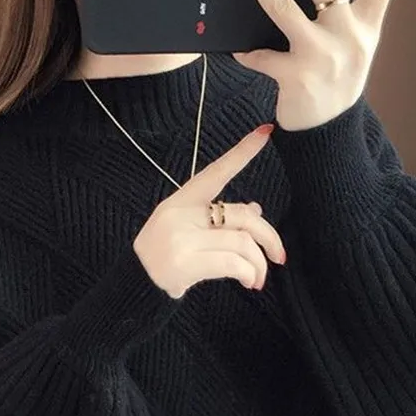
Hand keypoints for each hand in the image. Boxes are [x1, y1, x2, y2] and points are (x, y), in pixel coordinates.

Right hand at [134, 125, 286, 299]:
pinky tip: (248, 281)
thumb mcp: (187, 229)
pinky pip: (232, 263)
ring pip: (241, 243)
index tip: (265, 132)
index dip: (241, 152)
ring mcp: (181, 239)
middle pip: (242, 216)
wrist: (135, 282)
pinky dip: (248, 273)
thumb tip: (256, 210)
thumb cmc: (166, 255)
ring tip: (257, 279)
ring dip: (258, 264)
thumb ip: (218, 219)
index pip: (216, 172)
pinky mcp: (184, 264)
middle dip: (269, 237)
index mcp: (182, 200)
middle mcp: (181, 215)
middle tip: (279, 256)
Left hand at [231, 0, 397, 130]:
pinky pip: (262, 56)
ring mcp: (321, 56)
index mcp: (367, 24)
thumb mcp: (357, 46)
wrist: (328, 134)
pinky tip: (239, 51)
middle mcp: (348, 36)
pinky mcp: (296, 77)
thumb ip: (351, 10)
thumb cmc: (336, 82)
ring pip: (282, 6)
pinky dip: (248, 54)